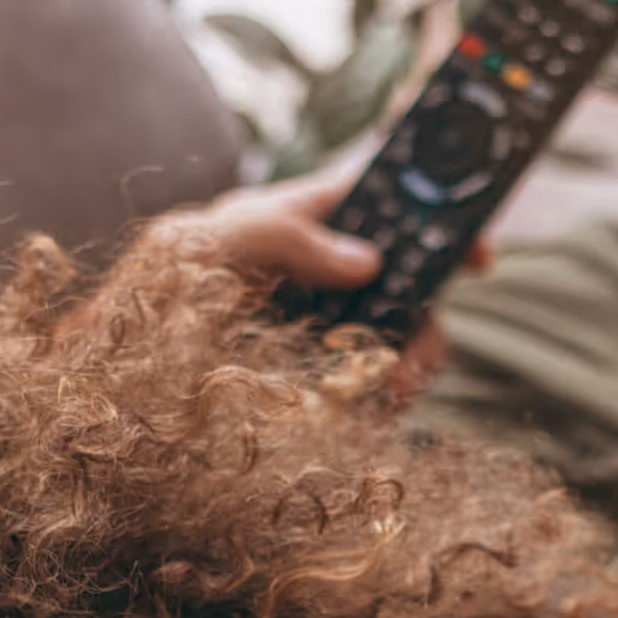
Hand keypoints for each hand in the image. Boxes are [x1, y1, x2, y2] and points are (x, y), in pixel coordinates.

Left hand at [159, 166, 491, 397]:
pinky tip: (374, 411)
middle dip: (431, 317)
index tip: (479, 257)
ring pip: (403, 337)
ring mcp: (339, 320)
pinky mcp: (331, 369)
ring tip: (394, 391)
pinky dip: (383, 399)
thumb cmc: (179, 267)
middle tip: (420, 356)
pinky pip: (374, 382)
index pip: (398, 206)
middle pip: (416, 282)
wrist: (139, 342)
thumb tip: (367, 262)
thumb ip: (293, 235)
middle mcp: (341, 267)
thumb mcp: (227, 235)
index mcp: (323, 216)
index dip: (447, 223)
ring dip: (411, 364)